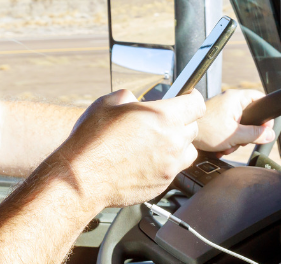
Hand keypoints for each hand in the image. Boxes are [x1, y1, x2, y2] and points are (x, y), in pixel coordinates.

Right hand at [58, 89, 205, 209]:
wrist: (84, 177)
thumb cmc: (94, 140)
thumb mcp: (109, 102)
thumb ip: (130, 97)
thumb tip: (135, 102)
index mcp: (164, 117)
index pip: (196, 104)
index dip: (192, 97)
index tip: (187, 96)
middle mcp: (173, 142)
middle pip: (193, 127)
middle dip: (182, 121)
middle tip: (163, 120)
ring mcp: (169, 165)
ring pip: (188, 151)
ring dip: (178, 144)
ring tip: (157, 141)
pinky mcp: (162, 184)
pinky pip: (174, 169)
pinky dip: (166, 163)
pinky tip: (146, 159)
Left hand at [193, 89, 275, 154]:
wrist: (184, 135)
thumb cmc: (205, 130)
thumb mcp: (235, 135)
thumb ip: (255, 134)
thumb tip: (270, 134)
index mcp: (235, 98)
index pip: (259, 98)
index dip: (265, 114)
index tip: (265, 128)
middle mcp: (229, 100)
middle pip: (250, 115)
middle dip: (247, 133)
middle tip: (240, 140)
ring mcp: (222, 108)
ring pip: (240, 124)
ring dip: (236, 138)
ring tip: (227, 145)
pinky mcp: (217, 117)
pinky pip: (230, 127)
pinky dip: (228, 138)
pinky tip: (221, 146)